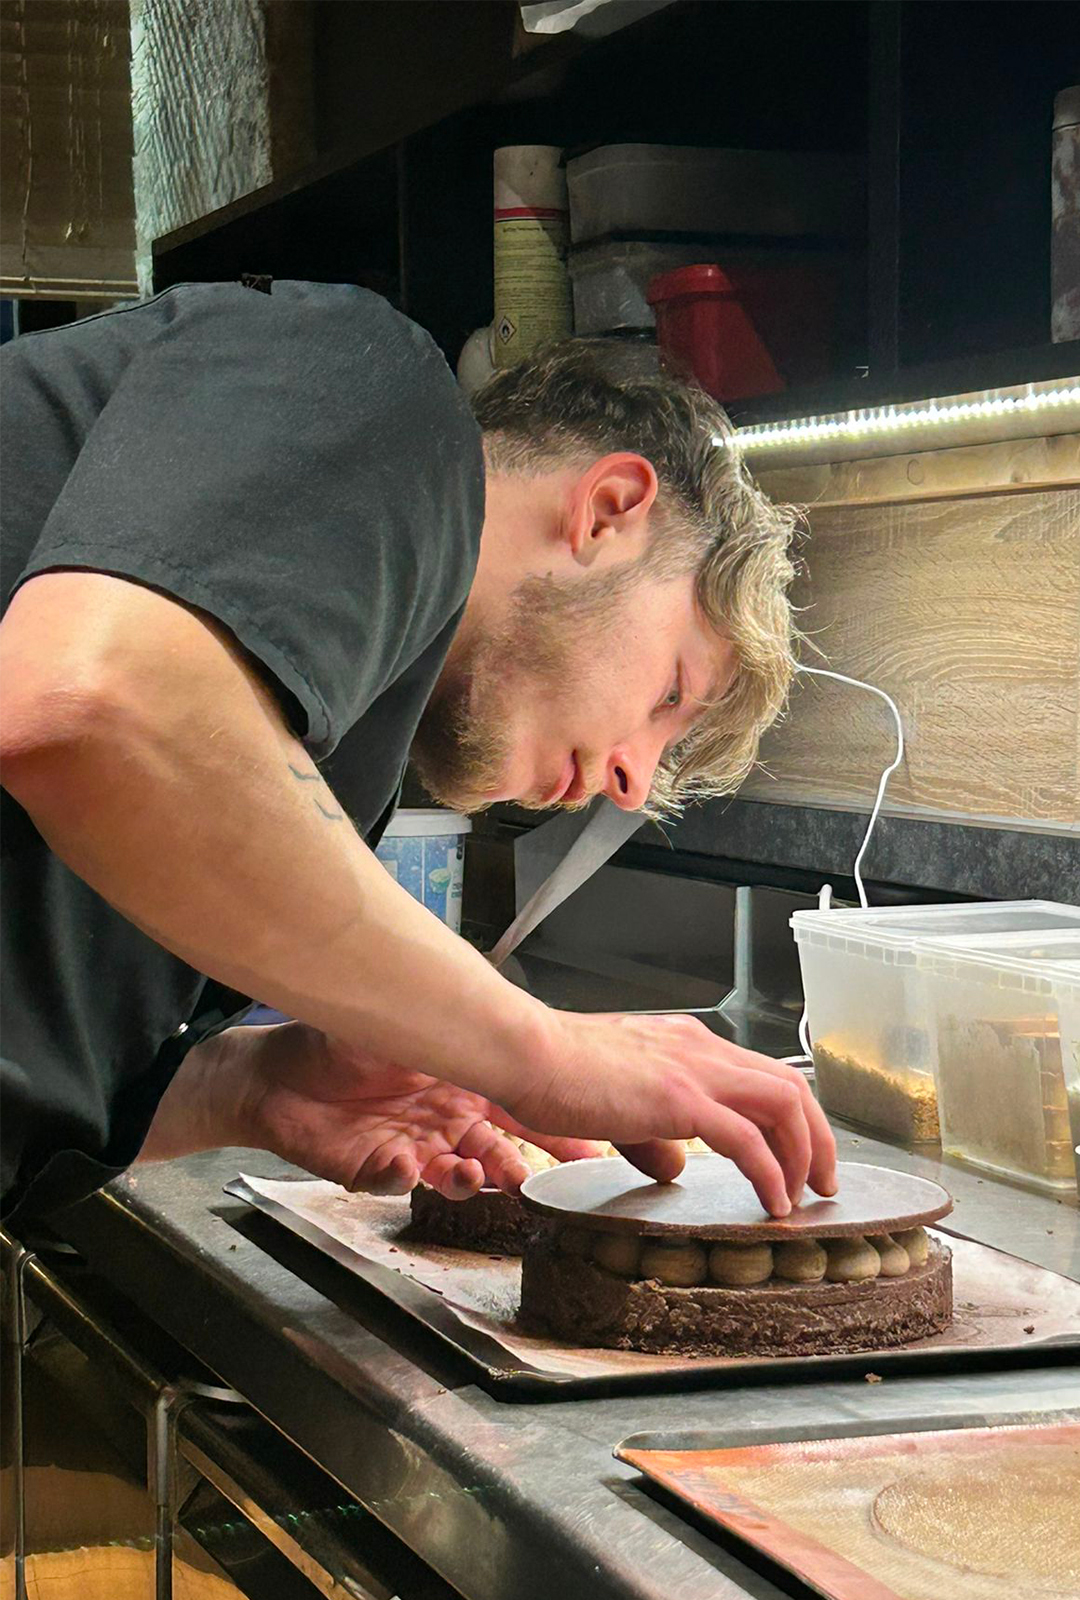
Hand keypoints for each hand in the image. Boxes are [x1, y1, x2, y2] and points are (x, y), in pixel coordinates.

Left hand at [140, 1022, 601, 1199]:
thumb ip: (448, 1020)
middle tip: (544, 1174)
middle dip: (525, 1164)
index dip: (561, 1129)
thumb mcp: (402, 1018)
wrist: (269, 1074)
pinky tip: (407, 1164)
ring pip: (460, 1173)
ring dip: (473, 1178)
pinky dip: (403, 1177)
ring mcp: (413, 1146)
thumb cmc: (334, 1036)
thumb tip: (497, 1016)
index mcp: (462, 1080)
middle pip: (503, 1148)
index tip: (599, 1147)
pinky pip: (398, 1181)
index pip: (525, 1106)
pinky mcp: (374, 1168)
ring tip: (480, 1175)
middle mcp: (445, 1118)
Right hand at [505, 1011, 836, 1216]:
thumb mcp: (616, 1102)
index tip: (801, 1158)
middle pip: (790, 1086)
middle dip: (817, 1138)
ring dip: (804, 1155)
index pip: (763, 1075)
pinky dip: (770, 1173)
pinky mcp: (680, 1099)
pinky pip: (747, 1140)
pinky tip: (772, 1202)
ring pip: (784, 1105)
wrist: (525, 1052)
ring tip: (801, 1198)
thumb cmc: (554, 1072)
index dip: (793, 1119)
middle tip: (821, 1184)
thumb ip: (652, 1133)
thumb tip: (677, 1166)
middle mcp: (702, 1050)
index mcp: (689, 1045)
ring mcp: (694, 1070)